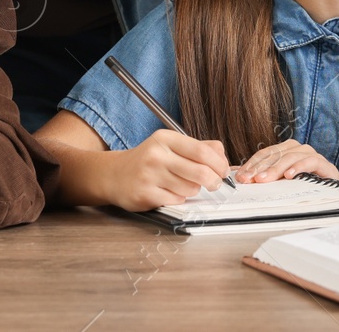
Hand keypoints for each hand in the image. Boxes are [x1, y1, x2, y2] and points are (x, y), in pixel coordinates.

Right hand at [107, 130, 230, 210]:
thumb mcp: (170, 145)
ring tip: (182, 184)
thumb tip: (223, 158)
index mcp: (165, 138)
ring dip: (193, 190)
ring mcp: (149, 175)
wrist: (114, 174)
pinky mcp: (145, 194)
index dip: (219, 164)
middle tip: (215, 183)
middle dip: (214, 181)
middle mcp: (156, 155)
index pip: (202, 151)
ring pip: (190, 188)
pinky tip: (169, 192)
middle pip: (200, 172)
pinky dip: (179, 198)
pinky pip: (176, 200)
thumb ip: (198, 147)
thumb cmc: (148, 160)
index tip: (223, 170)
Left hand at [235, 139, 338, 183]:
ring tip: (264, 180)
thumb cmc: (305, 187)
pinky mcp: (325, 165)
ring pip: (290, 156)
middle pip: (276, 154)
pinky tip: (289, 176)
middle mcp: (298, 149)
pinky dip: (299, 167)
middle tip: (249, 179)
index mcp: (287, 150)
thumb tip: (237, 174)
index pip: (265, 154)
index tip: (241, 176)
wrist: (334, 194)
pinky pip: (310, 162)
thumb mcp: (281, 182)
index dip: (252, 164)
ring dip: (276, 168)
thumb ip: (263, 176)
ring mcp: (312, 155)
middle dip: (260, 167)